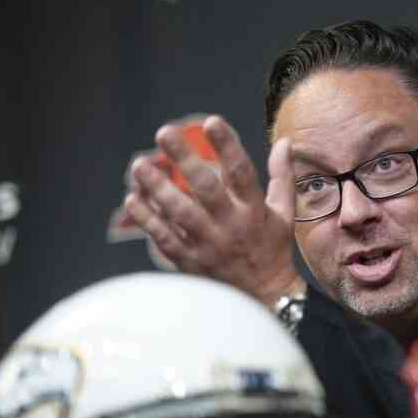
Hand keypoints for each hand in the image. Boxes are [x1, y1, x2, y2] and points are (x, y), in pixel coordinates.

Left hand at [124, 115, 305, 305]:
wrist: (265, 296)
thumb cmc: (273, 248)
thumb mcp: (284, 213)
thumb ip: (282, 176)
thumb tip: (284, 141)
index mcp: (254, 211)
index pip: (242, 173)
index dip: (228, 146)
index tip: (211, 121)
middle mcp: (231, 226)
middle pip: (206, 188)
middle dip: (185, 159)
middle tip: (164, 132)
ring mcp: (209, 245)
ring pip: (180, 213)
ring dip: (158, 188)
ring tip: (140, 165)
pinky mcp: (191, 261)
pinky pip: (164, 238)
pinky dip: (147, 219)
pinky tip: (132, 199)